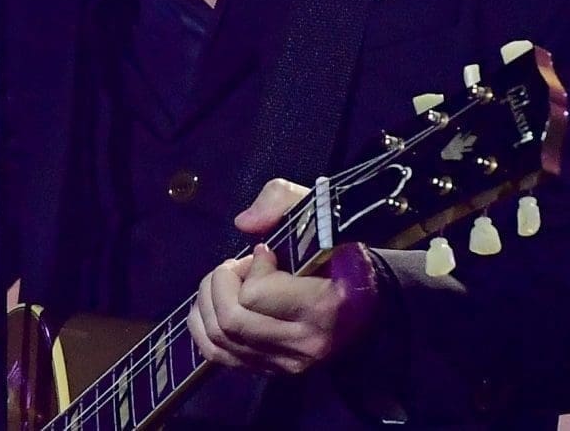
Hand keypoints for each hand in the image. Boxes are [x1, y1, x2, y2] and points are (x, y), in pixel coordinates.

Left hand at [187, 178, 381, 374]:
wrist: (365, 297)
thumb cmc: (339, 251)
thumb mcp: (318, 210)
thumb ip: (281, 200)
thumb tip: (244, 223)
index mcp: (324, 305)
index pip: (256, 295)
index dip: (251, 267)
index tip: (267, 252)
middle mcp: (305, 343)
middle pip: (231, 320)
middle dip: (220, 284)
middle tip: (237, 266)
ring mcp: (288, 364)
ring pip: (219, 340)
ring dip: (210, 303)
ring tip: (229, 283)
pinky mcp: (272, 370)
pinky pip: (218, 356)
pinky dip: (204, 327)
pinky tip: (215, 303)